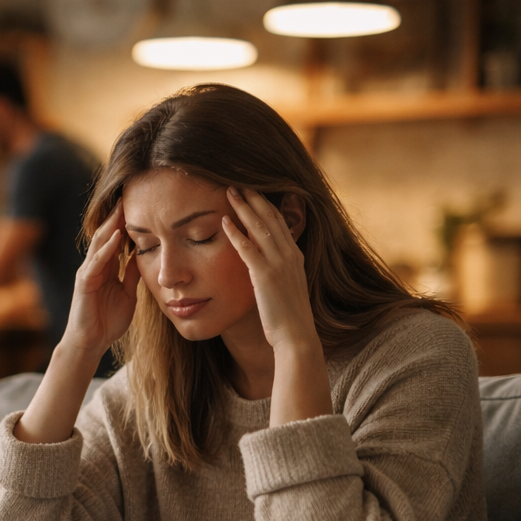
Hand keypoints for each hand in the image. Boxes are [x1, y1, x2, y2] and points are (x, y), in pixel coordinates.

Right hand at [60, 203, 140, 364]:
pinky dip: (107, 248)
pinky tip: (117, 236)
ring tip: (123, 206)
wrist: (91, 344)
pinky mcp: (84, 283)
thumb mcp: (128, 294)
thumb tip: (142, 256)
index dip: (127, 222)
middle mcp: (96, 266)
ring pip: (100, 243)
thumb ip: (131, 275)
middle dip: (118, 215)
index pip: (117, 239)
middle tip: (131, 194)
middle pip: (107, 235)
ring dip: (112, 224)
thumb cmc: (107, 322)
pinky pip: (96, 262)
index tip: (141, 205)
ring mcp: (88, 273)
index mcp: (106, 268)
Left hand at [221, 187, 316, 353]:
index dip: (265, 205)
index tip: (252, 192)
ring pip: (260, 227)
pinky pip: (248, 248)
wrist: (296, 337)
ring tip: (229, 191)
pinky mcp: (265, 276)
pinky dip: (236, 233)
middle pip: (270, 217)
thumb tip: (264, 267)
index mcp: (295, 256)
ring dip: (243, 207)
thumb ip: (277, 272)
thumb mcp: (286, 288)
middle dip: (254, 198)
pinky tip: (224, 221)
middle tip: (238, 183)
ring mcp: (279, 264)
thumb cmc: (288, 318)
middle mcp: (289, 255)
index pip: (280, 222)